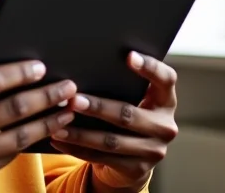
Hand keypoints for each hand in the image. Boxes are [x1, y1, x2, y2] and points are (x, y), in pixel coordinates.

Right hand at [0, 58, 77, 192]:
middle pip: (13, 109)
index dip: (18, 72)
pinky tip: (46, 130)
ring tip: (67, 110)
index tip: (39, 67)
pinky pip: (8, 155)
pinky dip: (29, 141)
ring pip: (19, 137)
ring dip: (48, 122)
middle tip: (68, 86)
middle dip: (46, 95)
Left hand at [49, 52, 178, 191]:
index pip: (166, 79)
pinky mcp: (137, 169)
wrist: (133, 156)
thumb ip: (120, 81)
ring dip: (81, 133)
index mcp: (165, 100)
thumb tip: (83, 61)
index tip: (128, 55)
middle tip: (73, 99)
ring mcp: (153, 151)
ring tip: (57, 124)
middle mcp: (165, 126)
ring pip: (112, 140)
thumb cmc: (126, 112)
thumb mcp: (132, 96)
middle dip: (98, 107)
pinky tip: (58, 139)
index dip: (150, 67)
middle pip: (129, 114)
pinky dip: (76, 149)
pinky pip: (101, 158)